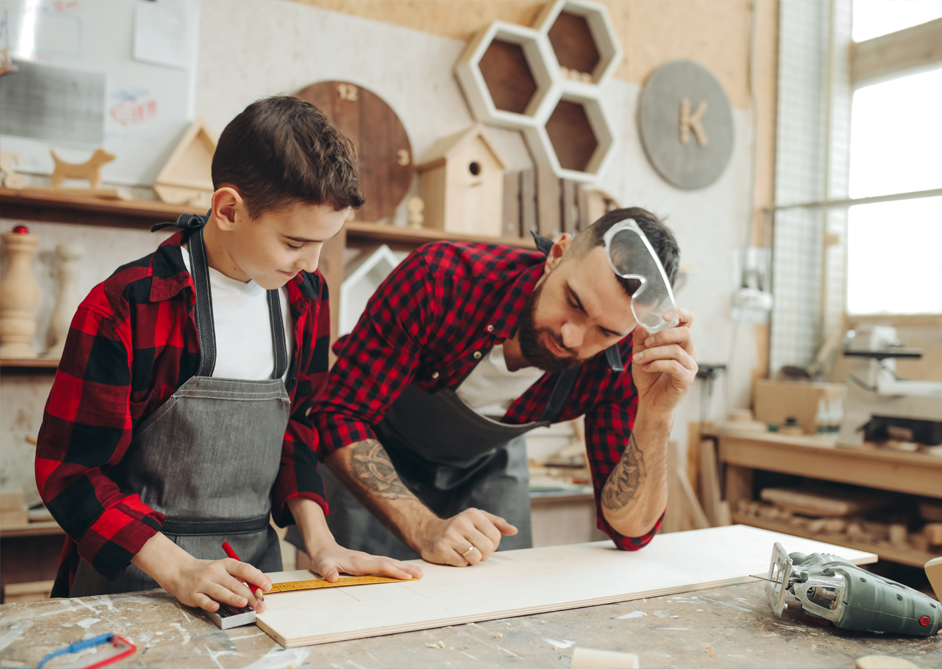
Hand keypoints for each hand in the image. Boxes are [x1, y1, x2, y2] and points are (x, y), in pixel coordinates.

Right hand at [168, 556, 271, 613]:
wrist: (180, 571)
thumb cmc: (208, 572)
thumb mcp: (226, 568)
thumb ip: (245, 575)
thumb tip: (266, 581)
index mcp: (226, 564)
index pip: (244, 569)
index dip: (257, 577)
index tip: (267, 586)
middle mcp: (215, 572)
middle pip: (235, 584)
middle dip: (249, 595)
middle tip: (260, 605)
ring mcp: (203, 583)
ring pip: (220, 591)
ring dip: (232, 597)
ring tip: (244, 603)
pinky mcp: (193, 594)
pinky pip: (203, 600)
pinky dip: (210, 603)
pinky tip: (217, 607)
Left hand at [307, 541, 423, 581]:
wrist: (323, 548)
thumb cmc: (322, 559)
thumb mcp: (321, 566)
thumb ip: (326, 571)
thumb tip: (332, 578)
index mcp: (357, 562)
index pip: (379, 566)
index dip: (393, 571)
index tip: (406, 576)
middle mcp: (366, 559)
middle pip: (389, 563)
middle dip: (405, 569)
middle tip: (420, 574)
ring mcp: (368, 559)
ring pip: (389, 562)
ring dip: (404, 567)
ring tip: (418, 572)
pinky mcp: (368, 561)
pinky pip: (386, 563)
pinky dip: (397, 566)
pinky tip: (405, 569)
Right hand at [415, 508, 516, 566]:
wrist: (428, 532)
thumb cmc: (458, 528)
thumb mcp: (477, 519)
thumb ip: (497, 524)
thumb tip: (514, 530)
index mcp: (473, 514)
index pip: (496, 536)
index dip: (493, 545)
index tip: (483, 543)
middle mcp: (461, 523)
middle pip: (488, 548)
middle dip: (483, 554)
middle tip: (473, 549)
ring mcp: (450, 536)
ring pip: (476, 558)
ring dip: (472, 559)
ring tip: (463, 551)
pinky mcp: (442, 549)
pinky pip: (462, 564)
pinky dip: (460, 563)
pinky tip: (453, 554)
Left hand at [630, 307, 697, 415]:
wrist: (649, 400)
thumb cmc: (648, 375)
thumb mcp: (640, 353)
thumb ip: (641, 338)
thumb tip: (642, 325)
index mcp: (680, 341)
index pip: (688, 321)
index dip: (679, 313)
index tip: (663, 315)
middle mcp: (689, 351)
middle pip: (685, 333)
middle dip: (663, 335)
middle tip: (646, 343)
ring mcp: (690, 365)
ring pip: (676, 351)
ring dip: (653, 353)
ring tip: (639, 359)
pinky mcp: (686, 379)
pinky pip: (674, 366)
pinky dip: (656, 364)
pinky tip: (646, 367)